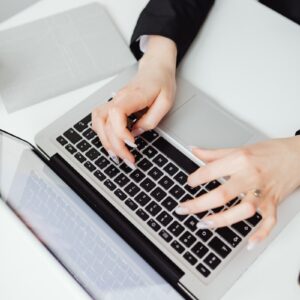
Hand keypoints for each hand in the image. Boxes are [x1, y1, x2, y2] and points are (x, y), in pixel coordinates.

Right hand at [92, 36, 176, 167]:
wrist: (156, 68)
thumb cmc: (162, 82)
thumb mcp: (165, 102)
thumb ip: (151, 119)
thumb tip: (136, 133)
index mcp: (133, 96)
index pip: (116, 113)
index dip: (120, 132)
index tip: (132, 144)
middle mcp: (119, 98)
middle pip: (105, 123)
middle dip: (115, 146)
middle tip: (128, 159)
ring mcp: (114, 101)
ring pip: (98, 122)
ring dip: (105, 141)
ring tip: (116, 155)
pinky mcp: (114, 105)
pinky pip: (100, 120)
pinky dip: (102, 133)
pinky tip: (110, 142)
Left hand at [176, 136, 299, 248]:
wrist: (297, 155)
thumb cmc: (268, 152)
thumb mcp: (238, 148)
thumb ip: (214, 153)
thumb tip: (193, 150)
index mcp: (240, 160)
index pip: (211, 171)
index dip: (195, 178)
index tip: (188, 183)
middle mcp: (250, 177)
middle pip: (222, 194)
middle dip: (198, 204)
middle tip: (182, 209)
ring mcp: (262, 192)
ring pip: (243, 210)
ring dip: (222, 220)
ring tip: (203, 223)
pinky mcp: (273, 204)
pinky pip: (268, 222)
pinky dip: (260, 234)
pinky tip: (248, 243)